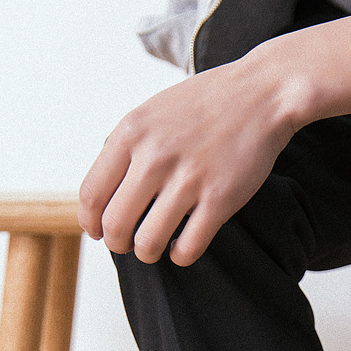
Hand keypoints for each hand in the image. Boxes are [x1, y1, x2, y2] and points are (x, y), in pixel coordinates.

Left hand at [78, 52, 299, 265]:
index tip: (97, 232)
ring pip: (148, 242)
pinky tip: (182, 247)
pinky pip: (188, 248)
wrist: (261, 94)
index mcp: (131, 133)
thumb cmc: (206, 105)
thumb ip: (126, 148)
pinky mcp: (220, 199)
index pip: (92, 194)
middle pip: (116, 224)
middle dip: (117, 244)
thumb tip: (105, 192)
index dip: (90, 223)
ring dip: (147, 254)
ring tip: (154, 248)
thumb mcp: (152, 113)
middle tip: (127, 244)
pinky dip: (180, 256)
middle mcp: (155, 157)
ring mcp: (188, 179)